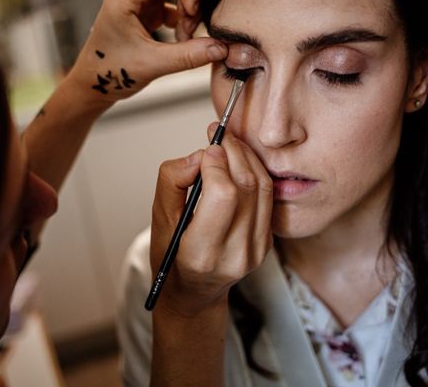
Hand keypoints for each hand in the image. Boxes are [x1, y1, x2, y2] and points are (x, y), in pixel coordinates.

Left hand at [67, 0, 227, 106]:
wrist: (94, 84)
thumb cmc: (110, 73)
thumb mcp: (151, 66)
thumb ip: (188, 56)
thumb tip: (221, 48)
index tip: (192, 11)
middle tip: (191, 23)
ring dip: (190, 3)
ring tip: (185, 33)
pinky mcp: (149, 7)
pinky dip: (186, 14)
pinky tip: (181, 37)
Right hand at [150, 125, 273, 314]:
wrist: (194, 290)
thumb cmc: (172, 256)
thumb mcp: (159, 220)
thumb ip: (172, 182)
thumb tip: (197, 157)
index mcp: (202, 253)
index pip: (222, 195)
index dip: (216, 164)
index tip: (205, 150)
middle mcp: (235, 254)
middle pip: (246, 187)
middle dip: (233, 152)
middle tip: (218, 137)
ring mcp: (255, 250)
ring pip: (262, 188)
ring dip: (247, 158)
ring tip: (229, 144)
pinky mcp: (266, 243)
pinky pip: (267, 197)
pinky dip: (255, 173)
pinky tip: (240, 162)